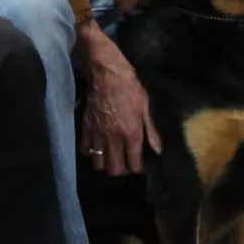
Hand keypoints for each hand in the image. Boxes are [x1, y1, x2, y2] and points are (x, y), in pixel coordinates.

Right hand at [74, 23, 160, 175]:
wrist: (107, 73)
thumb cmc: (130, 87)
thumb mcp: (145, 107)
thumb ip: (151, 131)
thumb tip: (158, 150)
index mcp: (131, 133)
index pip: (133, 163)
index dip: (136, 168)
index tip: (138, 166)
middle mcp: (114, 138)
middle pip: (114, 168)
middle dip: (121, 170)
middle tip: (124, 163)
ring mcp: (98, 134)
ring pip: (98, 163)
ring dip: (105, 163)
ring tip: (110, 156)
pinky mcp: (86, 128)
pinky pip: (85, 149)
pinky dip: (91, 152)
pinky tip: (96, 146)